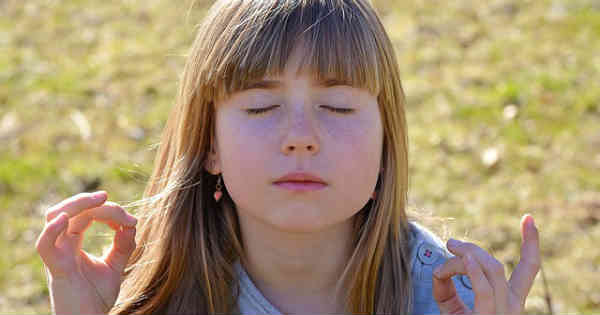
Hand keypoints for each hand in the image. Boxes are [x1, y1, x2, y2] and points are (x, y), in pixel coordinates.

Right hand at [35, 191, 137, 314]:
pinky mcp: (57, 269)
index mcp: (73, 244)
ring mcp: (58, 256)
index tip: (131, 220)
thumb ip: (123, 245)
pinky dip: (52, 230)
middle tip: (107, 196)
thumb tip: (132, 223)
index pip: (84, 215)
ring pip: (54, 218)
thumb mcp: (115, 266)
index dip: (107, 211)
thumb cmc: (96, 298)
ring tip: (98, 200)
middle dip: (88, 200)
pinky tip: (65, 219)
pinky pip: (45, 246)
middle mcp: (62, 246)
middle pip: (67, 211)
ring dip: (76, 205)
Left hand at [431, 214, 540, 314]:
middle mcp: (511, 307)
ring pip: (490, 271)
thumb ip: (446, 287)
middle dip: (473, 249)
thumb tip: (437, 271)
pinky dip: (475, 272)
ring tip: (450, 248)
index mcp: (509, 301)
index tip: (528, 218)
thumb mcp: (450, 306)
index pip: (528, 269)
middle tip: (451, 243)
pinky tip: (466, 259)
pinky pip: (484, 291)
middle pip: (496, 266)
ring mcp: (502, 314)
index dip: (531, 243)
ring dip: (466, 255)